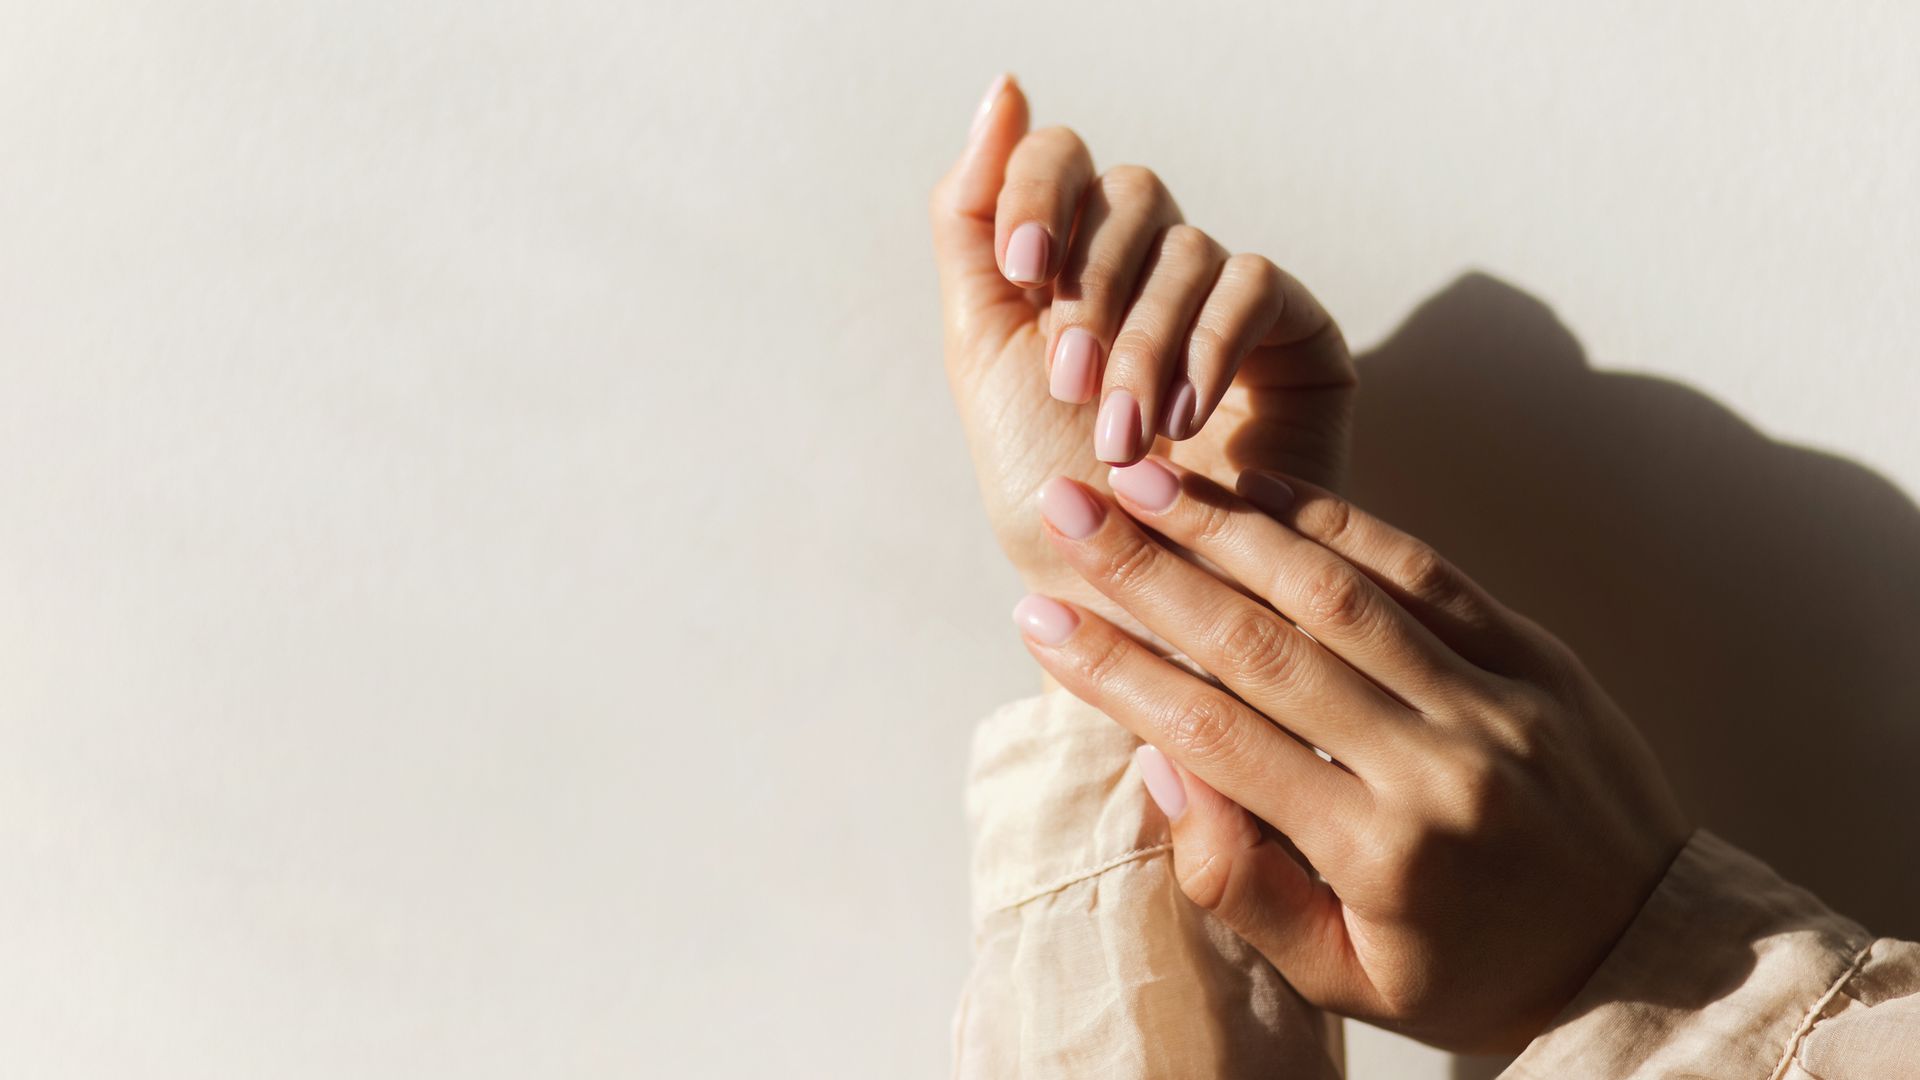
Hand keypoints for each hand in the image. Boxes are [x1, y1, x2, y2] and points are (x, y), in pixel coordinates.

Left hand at [929, 75, 1354, 629]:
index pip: (1061, 160)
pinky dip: (1210, 345)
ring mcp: (1226, 297)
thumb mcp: (982, 350)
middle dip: (1089, 288)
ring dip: (1143, 341)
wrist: (1124, 599)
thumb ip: (973, 224)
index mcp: (1071, 261)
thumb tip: (1006, 87)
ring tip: (1123, 436)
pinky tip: (1188, 420)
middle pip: (1128, 195)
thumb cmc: (1051, 490)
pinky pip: (1255, 286)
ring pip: (1188, 248)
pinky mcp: (1296, 336)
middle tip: (1071, 383)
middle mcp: (1150, 266)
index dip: (1037, 191)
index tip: (1019, 265)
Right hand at [1007, 457, 1691, 1053]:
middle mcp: (1436, 762)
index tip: (1039, 617)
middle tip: (1064, 509)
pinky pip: (1418, 566)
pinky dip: (1329, 518)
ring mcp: (1492, 696)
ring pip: (1334, 588)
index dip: (1116, 671)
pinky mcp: (1532, 650)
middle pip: (1261, 642)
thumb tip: (1159, 764)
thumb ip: (1241, 884)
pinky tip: (1254, 484)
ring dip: (1224, 524)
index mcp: (1379, 852)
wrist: (1652, 953)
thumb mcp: (1346, 976)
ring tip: (1139, 478)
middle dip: (1148, 568)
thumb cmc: (1474, 972)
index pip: (1217, 737)